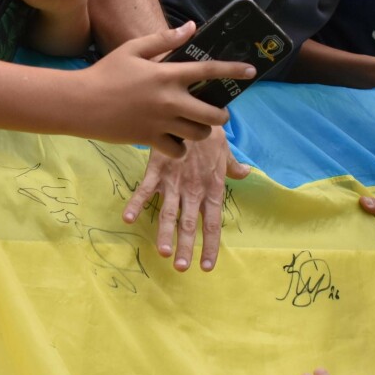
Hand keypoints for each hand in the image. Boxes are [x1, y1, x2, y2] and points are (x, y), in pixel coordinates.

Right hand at [82, 22, 255, 159]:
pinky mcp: (149, 140)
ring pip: (198, 134)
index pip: (209, 70)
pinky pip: (177, 150)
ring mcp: (160, 122)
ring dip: (201, 131)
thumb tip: (191, 28)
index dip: (233, 70)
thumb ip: (164, 39)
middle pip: (212, 114)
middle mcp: (169, 100)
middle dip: (221, 115)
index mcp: (167, 75)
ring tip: (194, 125)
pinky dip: (180, 147)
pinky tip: (174, 140)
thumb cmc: (105, 73)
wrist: (80, 103)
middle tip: (217, 112)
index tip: (251, 71)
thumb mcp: (132, 49)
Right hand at [122, 127, 250, 271]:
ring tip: (162, 252)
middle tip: (181, 267)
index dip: (210, 246)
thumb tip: (245, 173)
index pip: (212, 224)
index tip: (206, 266)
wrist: (195, 107)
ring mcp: (174, 180)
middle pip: (189, 223)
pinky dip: (137, 203)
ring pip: (168, 212)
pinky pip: (145, 189)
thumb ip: (233, 167)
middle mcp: (193, 189)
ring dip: (165, 233)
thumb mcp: (225, 151)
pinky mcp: (157, 168)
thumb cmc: (209, 132)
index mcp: (211, 188)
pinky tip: (128, 218)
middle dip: (185, 247)